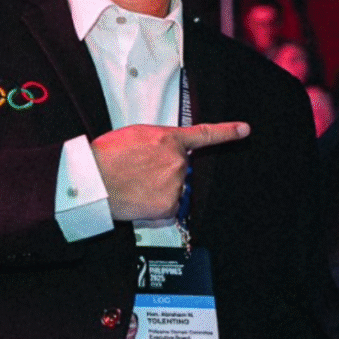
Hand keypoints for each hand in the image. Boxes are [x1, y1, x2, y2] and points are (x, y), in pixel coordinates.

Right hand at [89, 122, 249, 220]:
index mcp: (170, 140)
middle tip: (139, 172)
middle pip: (180, 170)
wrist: (94, 180)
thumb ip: (158, 141)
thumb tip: (164, 151)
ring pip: (173, 190)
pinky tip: (139, 198)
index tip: (244, 130)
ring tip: (134, 184)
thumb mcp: (135, 135)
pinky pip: (167, 208)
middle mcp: (177, 162)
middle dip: (164, 172)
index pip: (205, 135)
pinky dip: (155, 207)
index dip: (227, 132)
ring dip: (158, 189)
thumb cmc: (107, 156)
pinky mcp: (168, 206)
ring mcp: (175, 185)